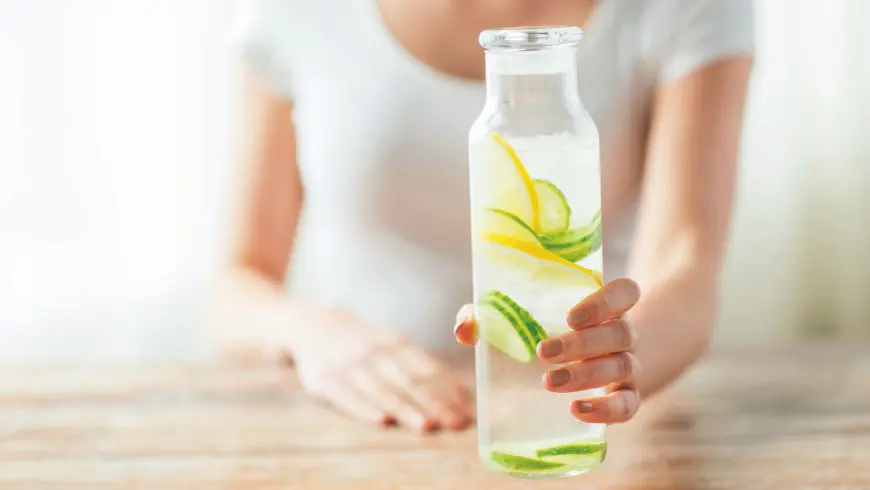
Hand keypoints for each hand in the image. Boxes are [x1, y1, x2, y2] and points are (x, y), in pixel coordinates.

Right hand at [292, 308, 471, 431]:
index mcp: (395, 343)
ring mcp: (350, 367)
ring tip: (426, 425)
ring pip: (383, 392)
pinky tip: (382, 420)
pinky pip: (348, 397)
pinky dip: (366, 409)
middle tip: (453, 423)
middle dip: (434, 404)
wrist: (312, 325)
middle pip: (409, 382)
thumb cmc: (363, 342)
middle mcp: (375, 353)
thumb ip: (421, 366)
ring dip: (406, 410)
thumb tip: (459, 391)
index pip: (427, 368)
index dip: (447, 391)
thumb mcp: (390, 343)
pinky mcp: (327, 381)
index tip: (464, 410)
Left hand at [454, 279, 641, 423]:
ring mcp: (629, 366)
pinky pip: (628, 405)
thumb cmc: (548, 332)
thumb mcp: (521, 318)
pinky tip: (578, 410)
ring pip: (622, 366)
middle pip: (619, 333)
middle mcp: (623, 333)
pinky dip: (607, 410)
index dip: (606, 301)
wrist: (590, 364)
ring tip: (549, 381)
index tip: (571, 316)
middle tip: (543, 352)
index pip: (626, 292)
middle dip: (581, 344)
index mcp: (605, 306)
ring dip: (586, 375)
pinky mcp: (626, 398)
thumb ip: (488, 316)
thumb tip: (464, 329)